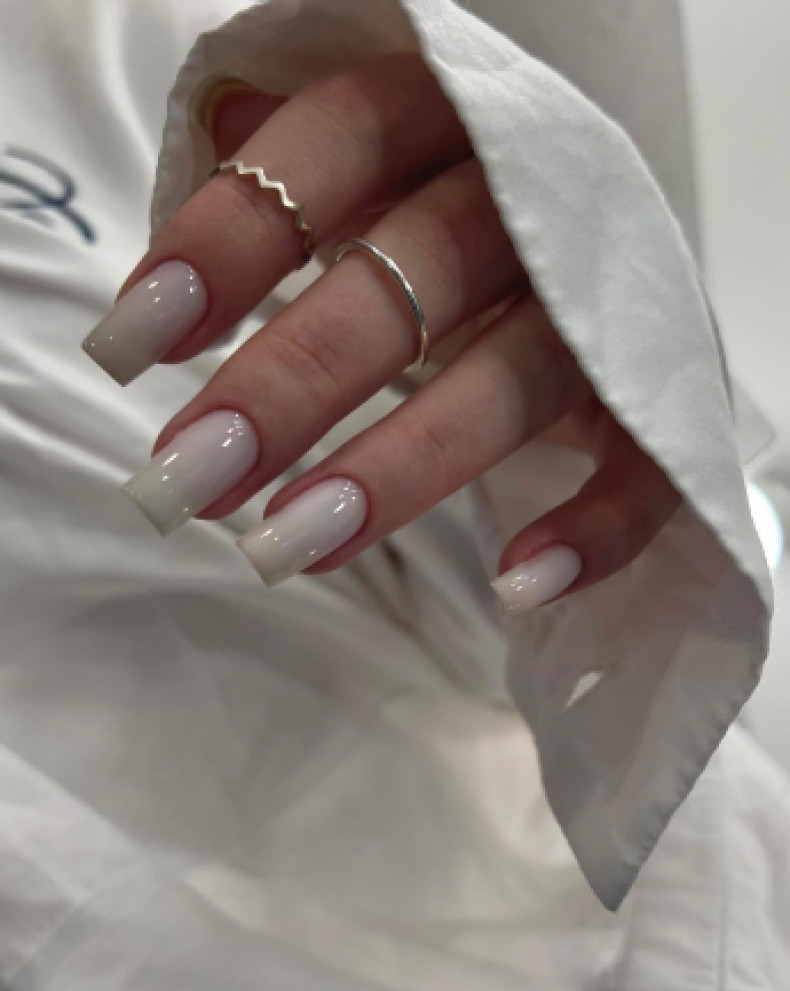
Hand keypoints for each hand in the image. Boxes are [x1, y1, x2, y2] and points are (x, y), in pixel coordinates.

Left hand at [82, 54, 679, 611]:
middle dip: (294, 380)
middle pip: (417, 274)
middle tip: (190, 474)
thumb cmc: (439, 224)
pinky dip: (597, 528)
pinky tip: (515, 584)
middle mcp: (535, 202)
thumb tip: (164, 277)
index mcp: (453, 122)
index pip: (339, 145)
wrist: (590, 250)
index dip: (235, 237)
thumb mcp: (365, 180)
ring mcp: (608, 303)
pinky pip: (647, 464)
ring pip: (516, 380)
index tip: (136, 341)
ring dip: (402, 466)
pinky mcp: (657, 395)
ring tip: (287, 548)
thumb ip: (276, 196)